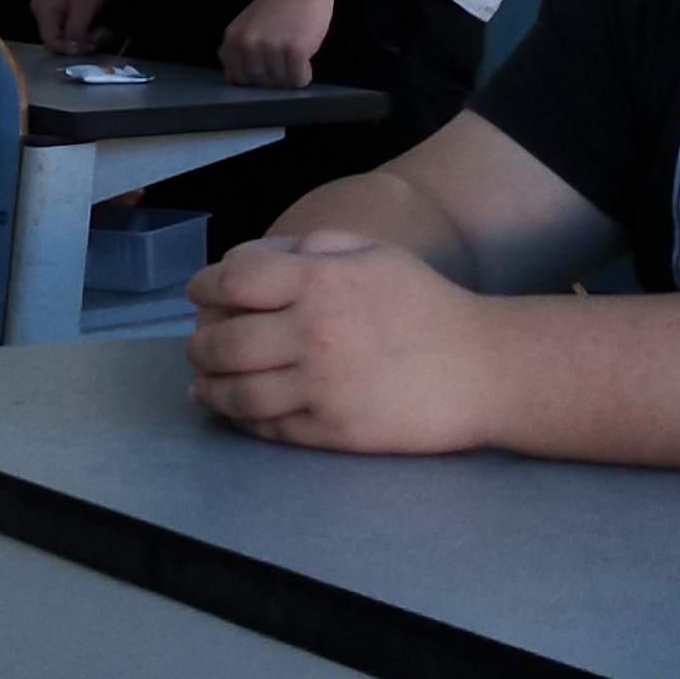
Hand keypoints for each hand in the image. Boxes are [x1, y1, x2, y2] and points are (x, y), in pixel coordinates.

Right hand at [31, 0, 116, 56]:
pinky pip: (73, 25)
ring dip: (88, 36)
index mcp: (42, 11)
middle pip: (60, 40)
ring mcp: (53, 7)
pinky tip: (101, 25)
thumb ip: (75, 33)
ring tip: (105, 30)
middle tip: (103, 36)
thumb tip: (72, 52)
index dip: (72, 49)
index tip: (93, 44)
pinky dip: (87, 27)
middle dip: (83, 42)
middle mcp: (42, 11)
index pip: (52, 43)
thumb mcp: (84, 9)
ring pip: (69, 34)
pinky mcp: (64, 5)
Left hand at [186, 232, 501, 453]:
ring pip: (236, 393)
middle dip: (198, 344)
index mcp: (319, 281)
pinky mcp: (332, 431)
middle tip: (196, 345)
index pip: (232, 282)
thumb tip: (248, 260)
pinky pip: (268, 427)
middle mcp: (313, 333)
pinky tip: (238, 410)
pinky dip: (242, 419)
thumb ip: (308, 247)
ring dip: (209, 388)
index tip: (199, 295)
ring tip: (203, 384)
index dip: (204, 287)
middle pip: (222, 343)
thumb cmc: (425, 305)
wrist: (483, 369)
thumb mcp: (371, 252)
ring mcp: (321, 387)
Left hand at [218, 0, 337, 88]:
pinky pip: (298, 80)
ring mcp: (270, 47)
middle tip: (284, 58)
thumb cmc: (278, 7)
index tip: (265, 68)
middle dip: (274, 79)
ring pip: (280, 85)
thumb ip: (238, 51)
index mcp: (232, 39)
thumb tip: (232, 79)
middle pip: (259, 85)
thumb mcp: (247, 26)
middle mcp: (247, 44)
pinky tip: (305, 57)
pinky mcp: (295, 50)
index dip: (253, 79)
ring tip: (294, 54)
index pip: (237, 80)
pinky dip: (304, 74)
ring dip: (290, 76)